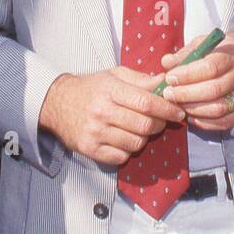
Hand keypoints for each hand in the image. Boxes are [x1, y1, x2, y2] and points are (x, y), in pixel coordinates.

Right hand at [38, 67, 186, 166]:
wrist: (56, 103)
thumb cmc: (90, 88)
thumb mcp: (113, 76)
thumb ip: (140, 80)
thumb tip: (166, 82)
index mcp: (109, 91)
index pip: (146, 102)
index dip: (167, 109)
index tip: (178, 113)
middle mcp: (102, 112)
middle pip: (145, 125)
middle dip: (159, 125)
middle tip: (160, 121)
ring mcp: (95, 133)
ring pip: (136, 143)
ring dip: (144, 138)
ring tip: (138, 129)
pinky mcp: (90, 150)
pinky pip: (122, 157)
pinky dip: (127, 151)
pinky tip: (123, 139)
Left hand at [158, 31, 233, 130]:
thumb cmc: (226, 50)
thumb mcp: (207, 43)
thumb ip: (187, 53)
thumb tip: (166, 62)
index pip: (210, 68)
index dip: (187, 75)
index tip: (170, 78)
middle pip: (213, 90)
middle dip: (186, 95)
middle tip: (168, 94)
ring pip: (218, 109)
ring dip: (193, 110)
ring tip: (177, 105)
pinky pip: (225, 122)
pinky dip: (205, 123)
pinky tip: (191, 117)